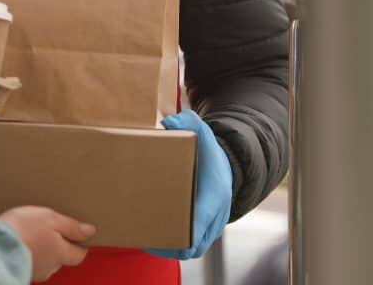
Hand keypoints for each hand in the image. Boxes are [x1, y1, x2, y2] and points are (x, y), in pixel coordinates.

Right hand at [0, 206, 94, 281]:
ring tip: (31, 234)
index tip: (78, 235)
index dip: (80, 245)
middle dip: (58, 246)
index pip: (79, 255)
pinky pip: (29, 261)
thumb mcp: (51, 219)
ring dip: (41, 250)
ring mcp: (34, 271)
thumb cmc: (24, 228)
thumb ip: (71, 226)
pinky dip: (28, 253)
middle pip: (61, 258)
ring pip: (44, 261)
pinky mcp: (19, 270)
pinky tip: (20, 242)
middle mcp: (50, 267)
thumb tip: (90, 231)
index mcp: (61, 253)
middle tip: (50, 230)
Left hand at [147, 110, 232, 259]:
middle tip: (146, 240)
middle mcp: (217, 214)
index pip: (202, 220)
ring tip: (146, 242)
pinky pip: (194, 246)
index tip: (166, 234)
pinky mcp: (207, 230)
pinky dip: (176, 247)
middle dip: (172, 246)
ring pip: (194, 249)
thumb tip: (168, 122)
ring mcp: (214, 225)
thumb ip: (186, 122)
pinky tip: (154, 241)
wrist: (227, 165)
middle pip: (197, 243)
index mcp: (216, 193)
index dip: (186, 232)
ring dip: (172, 249)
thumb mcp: (201, 131)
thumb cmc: (209, 151)